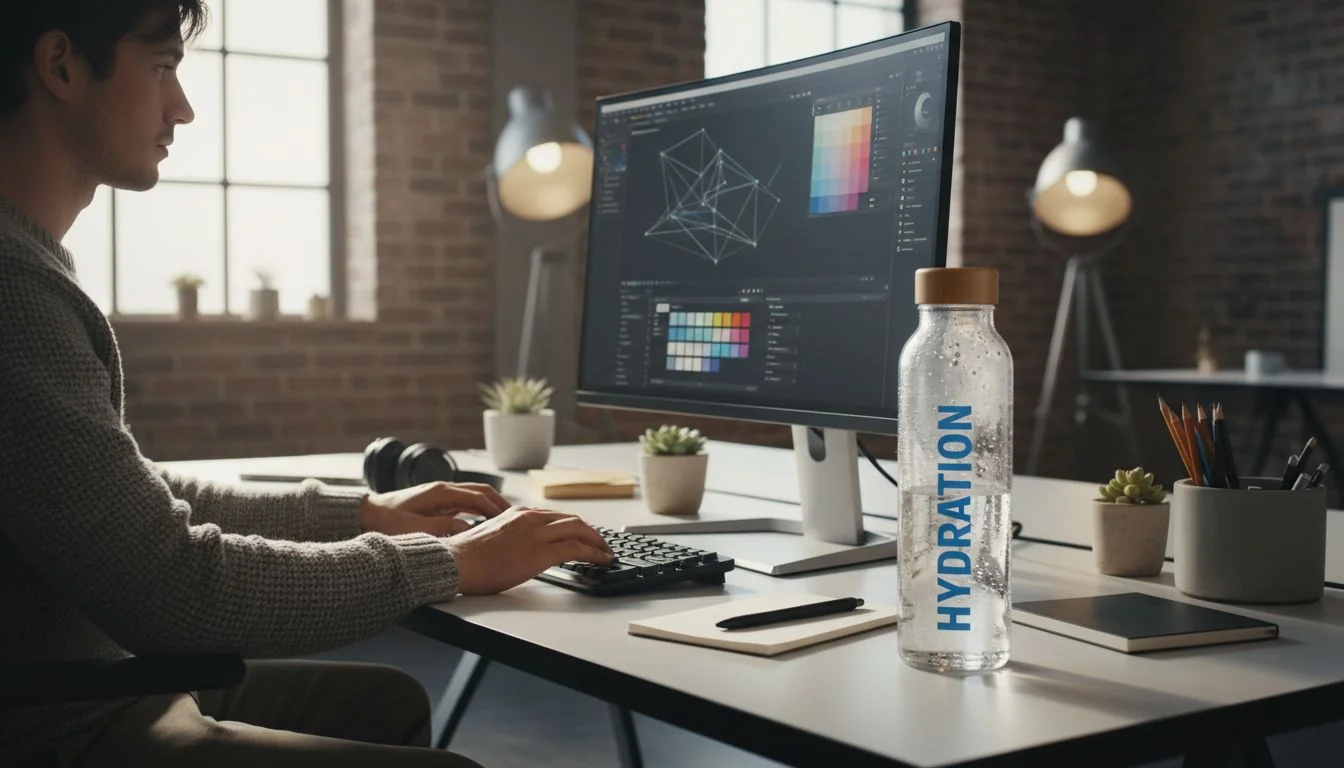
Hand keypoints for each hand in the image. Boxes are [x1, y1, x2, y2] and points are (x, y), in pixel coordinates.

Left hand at [359, 481, 510, 536]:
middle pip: (481, 492)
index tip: (512, 521)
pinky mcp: (436, 502)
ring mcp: (440, 494)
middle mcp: (443, 489)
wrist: (365, 514)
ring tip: (506, 522)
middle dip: (501, 504)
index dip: (498, 509)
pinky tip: (484, 524)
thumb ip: (445, 528)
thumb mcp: (418, 529)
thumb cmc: (387, 522)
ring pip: (474, 497)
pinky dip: (479, 511)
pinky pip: (465, 504)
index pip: (479, 497)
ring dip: (491, 507)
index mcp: (441, 492)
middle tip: (517, 519)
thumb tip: (469, 529)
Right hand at [447, 506, 613, 594]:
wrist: (455, 563)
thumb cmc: (467, 557)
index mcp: (518, 513)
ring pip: (579, 529)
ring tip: (605, 552)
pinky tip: (601, 560)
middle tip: (600, 543)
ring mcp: (536, 533)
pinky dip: (594, 553)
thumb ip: (513, 536)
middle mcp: (530, 518)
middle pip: (572, 520)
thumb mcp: (493, 536)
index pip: (555, 516)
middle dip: (590, 532)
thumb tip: (524, 549)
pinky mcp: (540, 552)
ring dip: (596, 541)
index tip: (582, 534)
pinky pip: (577, 548)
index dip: (573, 526)